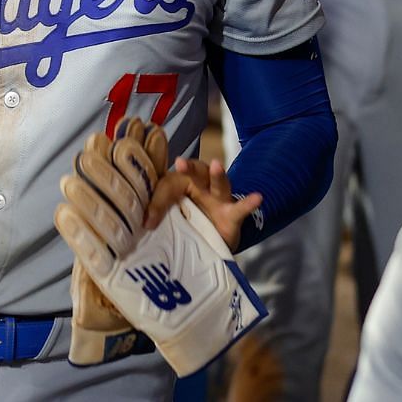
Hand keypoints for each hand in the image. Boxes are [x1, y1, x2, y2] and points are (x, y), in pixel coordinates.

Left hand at [142, 157, 261, 251]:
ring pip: (218, 183)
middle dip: (190, 167)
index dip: (157, 201)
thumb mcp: (169, 217)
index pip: (169, 184)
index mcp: (180, 185)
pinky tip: (257, 197)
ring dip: (218, 174)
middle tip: (181, 163)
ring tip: (217, 165)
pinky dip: (248, 203)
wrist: (210, 239)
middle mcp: (200, 188)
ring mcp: (218, 200)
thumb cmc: (185, 220)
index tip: (148, 221)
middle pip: (195, 173)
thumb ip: (159, 214)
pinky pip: (240, 208)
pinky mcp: (232, 216)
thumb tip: (144, 222)